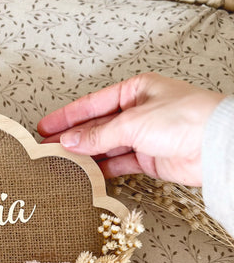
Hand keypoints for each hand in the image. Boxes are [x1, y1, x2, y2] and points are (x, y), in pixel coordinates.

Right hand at [37, 73, 225, 185]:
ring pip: (106, 146)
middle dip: (73, 137)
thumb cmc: (186, 118)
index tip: (47, 126)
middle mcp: (138, 113)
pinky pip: (119, 163)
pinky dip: (103, 168)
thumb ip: (99, 135)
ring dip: (86, 154)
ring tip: (62, 161)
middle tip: (48, 147)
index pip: (93, 104)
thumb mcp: (133, 122)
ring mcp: (144, 136)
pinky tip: (87, 172)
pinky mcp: (150, 158)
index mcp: (135, 91)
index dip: (67, 116)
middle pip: (97, 126)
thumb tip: (72, 140)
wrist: (214, 146)